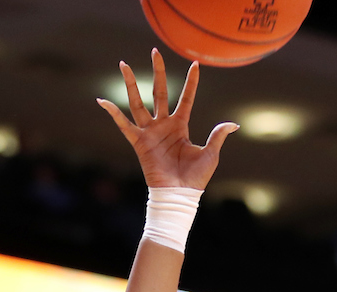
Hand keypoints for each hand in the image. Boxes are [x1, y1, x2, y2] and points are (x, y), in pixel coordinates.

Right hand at [97, 50, 237, 188]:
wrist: (180, 195)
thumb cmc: (196, 178)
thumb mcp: (211, 154)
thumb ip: (218, 135)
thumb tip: (234, 124)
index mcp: (181, 126)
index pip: (186, 98)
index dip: (191, 83)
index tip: (196, 64)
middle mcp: (164, 126)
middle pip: (159, 92)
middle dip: (158, 72)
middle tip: (155, 52)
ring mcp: (150, 133)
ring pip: (138, 102)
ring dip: (131, 84)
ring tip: (124, 64)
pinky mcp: (139, 143)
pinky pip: (123, 125)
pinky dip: (113, 113)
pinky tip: (102, 101)